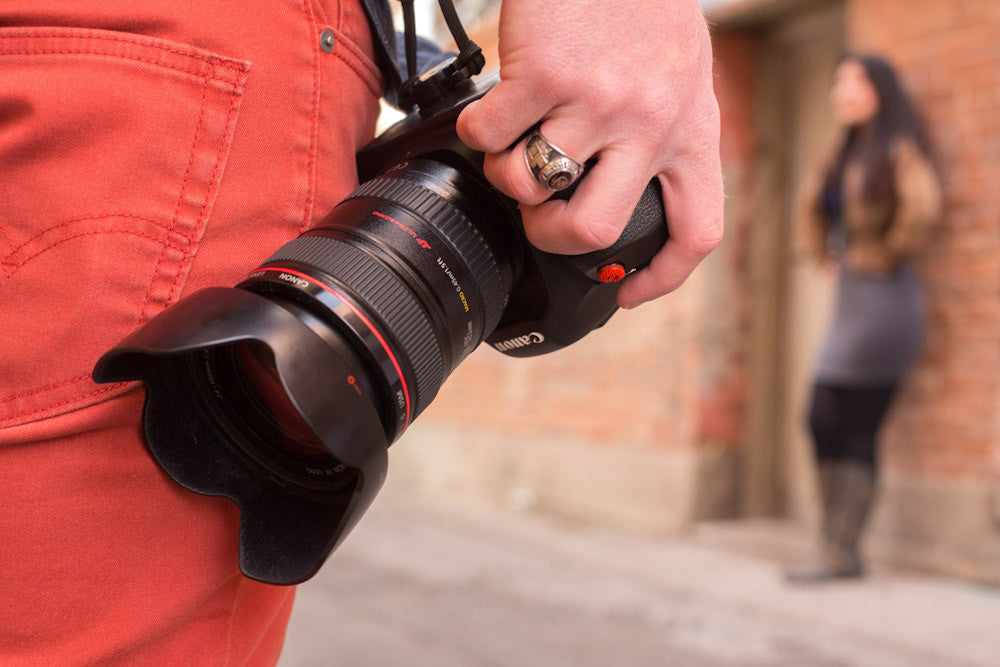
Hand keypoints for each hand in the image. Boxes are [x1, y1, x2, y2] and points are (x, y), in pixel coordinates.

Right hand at [456, 0, 722, 307]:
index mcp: (693, 130)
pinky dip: (478, 134)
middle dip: (556, 239)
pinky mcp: (545, 75)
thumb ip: (664, 133)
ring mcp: (597, 101)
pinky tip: (493, 110)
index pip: (697, 231)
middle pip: (599, 231)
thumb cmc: (642, 5)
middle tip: (542, 218)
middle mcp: (651, 123)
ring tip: (513, 143)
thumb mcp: (682, 74)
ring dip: (508, 176)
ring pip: (531, 186)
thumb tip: (623, 190)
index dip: (662, 278)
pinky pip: (490, 139)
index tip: (626, 292)